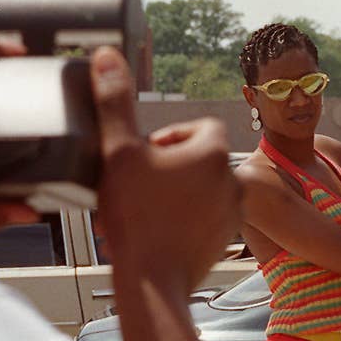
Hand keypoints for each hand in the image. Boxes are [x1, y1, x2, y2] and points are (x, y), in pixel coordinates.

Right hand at [90, 47, 239, 294]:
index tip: (144, 154)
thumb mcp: (118, 152)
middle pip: (201, 157)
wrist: (153, 283)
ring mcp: (234, 212)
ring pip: (203, 188)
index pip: (199, 127)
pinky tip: (157, 230)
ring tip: (145, 208)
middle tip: (139, 184)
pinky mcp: (226, 239)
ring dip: (178, 191)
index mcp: (215, 152)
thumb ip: (114, 102)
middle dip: (171, 166)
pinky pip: (206, 216)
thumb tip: (106, 56)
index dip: (169, 136)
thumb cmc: (136, 219)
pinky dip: (185, 218)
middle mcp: (234, 179)